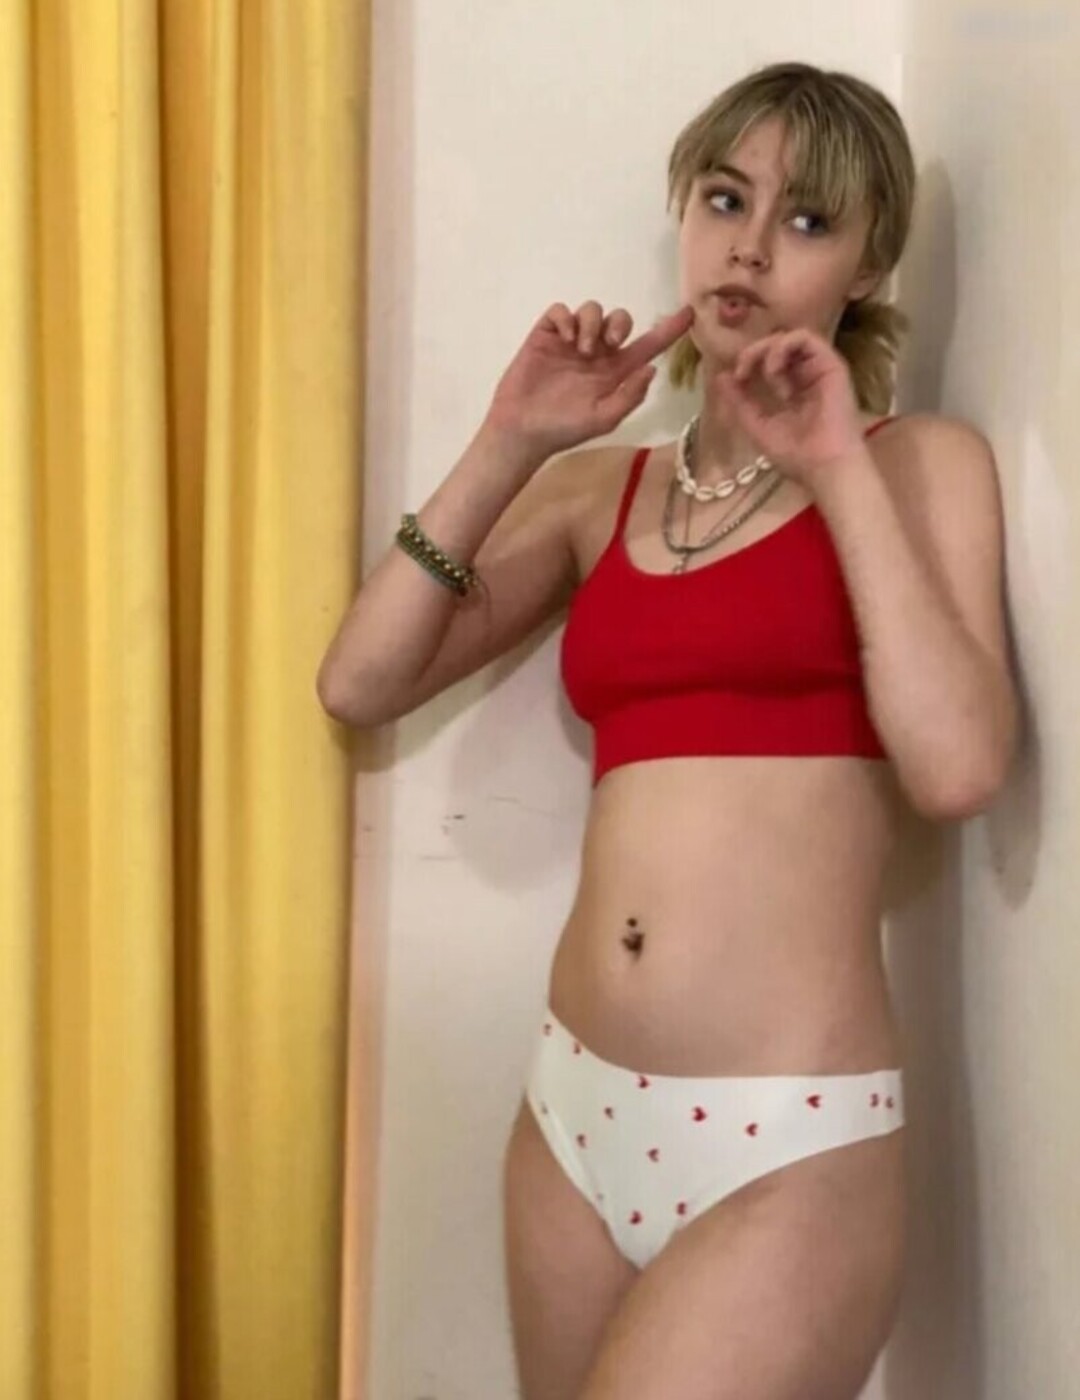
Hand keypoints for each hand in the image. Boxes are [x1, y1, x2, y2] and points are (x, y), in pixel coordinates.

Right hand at [486, 301, 695, 458]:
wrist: (523, 430)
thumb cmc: (564, 430)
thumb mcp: (604, 420)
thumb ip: (629, 396)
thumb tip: (651, 369)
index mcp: (615, 371)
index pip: (648, 345)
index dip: (669, 329)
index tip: (689, 313)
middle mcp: (597, 352)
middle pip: (620, 319)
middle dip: (619, 324)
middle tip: (611, 345)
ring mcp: (570, 342)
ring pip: (592, 310)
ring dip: (593, 324)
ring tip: (581, 349)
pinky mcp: (546, 336)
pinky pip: (561, 311)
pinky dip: (566, 318)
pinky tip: (565, 338)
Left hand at [714, 328, 867, 486]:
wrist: (824, 467)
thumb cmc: (795, 455)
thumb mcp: (757, 426)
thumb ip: (739, 402)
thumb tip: (721, 377)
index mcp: (793, 390)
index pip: (768, 362)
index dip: (748, 362)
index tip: (736, 378)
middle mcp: (807, 376)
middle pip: (777, 345)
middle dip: (753, 352)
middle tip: (741, 370)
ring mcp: (819, 368)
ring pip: (789, 337)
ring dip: (767, 349)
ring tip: (763, 373)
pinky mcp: (831, 364)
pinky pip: (805, 337)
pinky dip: (782, 346)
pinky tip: (773, 369)